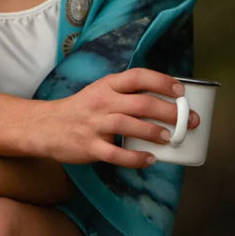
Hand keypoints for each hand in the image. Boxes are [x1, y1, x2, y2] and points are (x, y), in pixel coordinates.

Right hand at [34, 68, 198, 167]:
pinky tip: (149, 159)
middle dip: (169, 112)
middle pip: (140, 103)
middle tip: (189, 121)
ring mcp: (94, 124)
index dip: (161, 81)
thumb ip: (125, 94)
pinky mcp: (89, 146)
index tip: (181, 90)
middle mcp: (101, 101)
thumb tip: (163, 101)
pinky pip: (115, 153)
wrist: (45, 126)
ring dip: (153, 132)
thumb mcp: (100, 92)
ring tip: (171, 138)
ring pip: (128, 125)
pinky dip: (135, 157)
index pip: (137, 76)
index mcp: (106, 85)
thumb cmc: (80, 110)